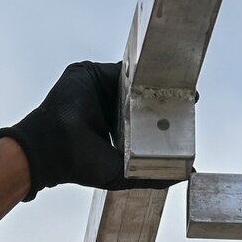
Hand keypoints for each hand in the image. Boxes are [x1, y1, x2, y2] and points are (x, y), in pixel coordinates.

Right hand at [0, 62, 171, 198]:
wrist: (54, 145)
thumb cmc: (82, 164)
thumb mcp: (123, 175)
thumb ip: (153, 174)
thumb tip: (187, 175)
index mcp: (118, 130)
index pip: (146, 119)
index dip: (166, 116)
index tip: (188, 112)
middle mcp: (110, 108)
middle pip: (141, 96)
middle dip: (162, 95)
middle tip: (187, 94)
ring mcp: (100, 89)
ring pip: (132, 79)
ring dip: (151, 79)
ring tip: (175, 79)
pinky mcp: (91, 73)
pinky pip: (119, 66)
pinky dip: (135, 66)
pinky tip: (153, 69)